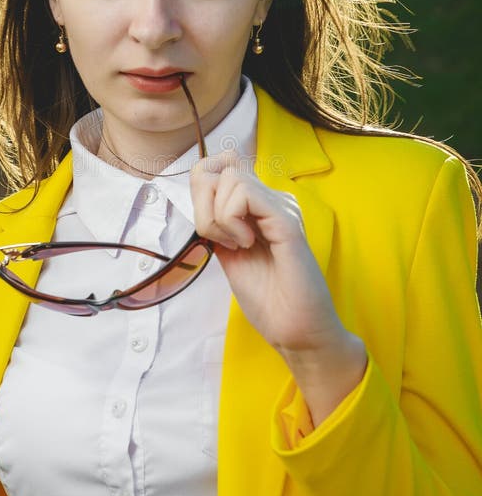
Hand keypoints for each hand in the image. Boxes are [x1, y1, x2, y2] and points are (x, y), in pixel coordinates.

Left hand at [190, 151, 366, 424]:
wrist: (296, 331)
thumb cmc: (268, 299)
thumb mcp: (228, 254)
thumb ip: (217, 224)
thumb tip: (198, 197)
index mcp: (260, 206)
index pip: (222, 165)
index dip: (202, 189)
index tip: (210, 228)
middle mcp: (272, 199)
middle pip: (219, 166)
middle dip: (201, 203)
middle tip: (218, 238)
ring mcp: (281, 206)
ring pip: (228, 177)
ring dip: (216, 215)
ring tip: (236, 245)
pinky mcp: (286, 219)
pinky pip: (244, 194)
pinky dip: (230, 220)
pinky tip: (244, 244)